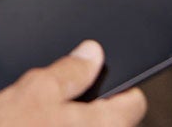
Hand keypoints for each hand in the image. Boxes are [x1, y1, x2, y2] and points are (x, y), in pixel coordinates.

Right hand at [0, 41, 145, 126]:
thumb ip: (69, 70)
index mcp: (104, 123)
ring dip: (71, 123)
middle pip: (110, 120)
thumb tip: (92, 52)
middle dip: (88, 105)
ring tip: (40, 119)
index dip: (119, 83)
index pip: (135, 101)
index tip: (102, 75)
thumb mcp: (36, 89)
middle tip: (59, 98)